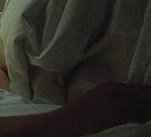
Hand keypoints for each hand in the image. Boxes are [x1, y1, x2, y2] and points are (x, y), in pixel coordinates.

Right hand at [35, 83, 150, 135]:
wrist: (65, 120)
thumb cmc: (80, 111)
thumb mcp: (96, 97)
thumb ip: (114, 97)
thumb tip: (132, 102)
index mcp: (110, 86)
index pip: (139, 88)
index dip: (150, 92)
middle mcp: (114, 92)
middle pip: (144, 97)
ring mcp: (116, 104)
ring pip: (143, 109)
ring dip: (150, 111)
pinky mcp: (116, 117)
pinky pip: (137, 119)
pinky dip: (145, 120)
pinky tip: (148, 122)